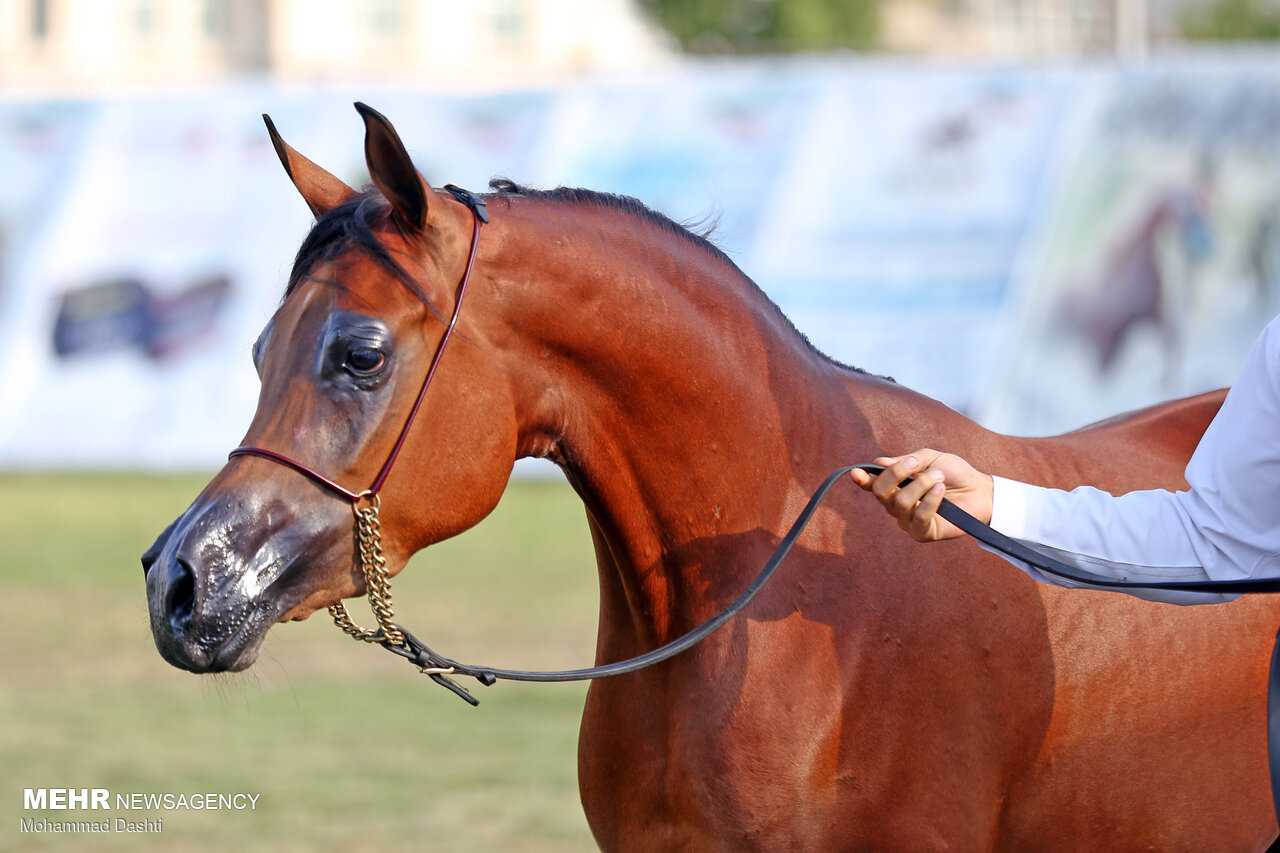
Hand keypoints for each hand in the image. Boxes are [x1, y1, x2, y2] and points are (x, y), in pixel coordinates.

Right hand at [849, 450, 993, 541]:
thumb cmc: (954, 473)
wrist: (980, 490)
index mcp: (896, 487)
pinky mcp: (924, 533)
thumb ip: (907, 461)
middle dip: (897, 473)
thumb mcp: (930, 458)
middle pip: (881, 492)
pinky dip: (930, 500)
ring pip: (900, 502)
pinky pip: (919, 517)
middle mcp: (897, 506)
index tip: (856, 473)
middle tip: (917, 464)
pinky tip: (941, 490)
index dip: (862, 480)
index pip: (873, 485)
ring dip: (921, 484)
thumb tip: (880, 462)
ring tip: (939, 477)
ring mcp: (909, 521)